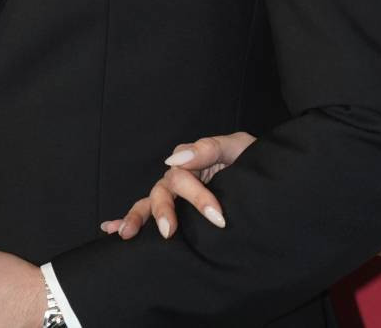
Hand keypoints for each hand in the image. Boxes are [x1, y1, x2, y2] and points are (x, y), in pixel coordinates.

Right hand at [101, 131, 256, 240]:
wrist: (269, 180)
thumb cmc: (252, 159)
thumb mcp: (237, 147)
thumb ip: (209, 148)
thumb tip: (176, 158)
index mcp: (193, 159)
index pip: (183, 175)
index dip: (198, 197)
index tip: (218, 218)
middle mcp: (181, 175)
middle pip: (163, 189)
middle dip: (163, 210)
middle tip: (169, 231)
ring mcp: (177, 192)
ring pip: (151, 201)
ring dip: (137, 216)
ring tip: (126, 233)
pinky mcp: (179, 209)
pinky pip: (147, 210)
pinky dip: (128, 217)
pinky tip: (111, 229)